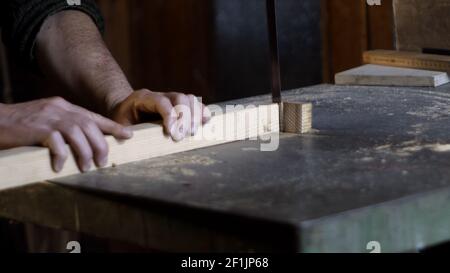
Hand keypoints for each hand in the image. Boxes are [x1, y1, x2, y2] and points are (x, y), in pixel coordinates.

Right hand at [0, 97, 131, 171]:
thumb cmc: (22, 124)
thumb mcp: (47, 119)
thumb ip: (65, 125)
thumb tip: (86, 142)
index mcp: (64, 106)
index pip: (93, 116)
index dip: (112, 127)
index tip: (128, 135)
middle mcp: (59, 109)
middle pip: (89, 125)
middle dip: (101, 145)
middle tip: (103, 162)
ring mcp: (48, 117)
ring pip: (77, 133)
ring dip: (85, 152)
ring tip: (86, 167)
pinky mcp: (36, 128)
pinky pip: (55, 142)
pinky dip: (61, 155)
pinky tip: (60, 166)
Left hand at [111, 89, 209, 140]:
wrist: (125, 110)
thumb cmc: (122, 120)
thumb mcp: (118, 125)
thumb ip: (123, 132)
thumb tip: (130, 140)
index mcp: (143, 98)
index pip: (160, 102)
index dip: (169, 115)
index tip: (173, 133)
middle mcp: (159, 94)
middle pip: (178, 97)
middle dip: (185, 116)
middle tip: (185, 134)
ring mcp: (171, 98)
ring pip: (188, 98)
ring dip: (194, 114)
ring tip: (193, 131)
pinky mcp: (179, 105)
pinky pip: (194, 103)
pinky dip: (201, 111)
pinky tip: (205, 121)